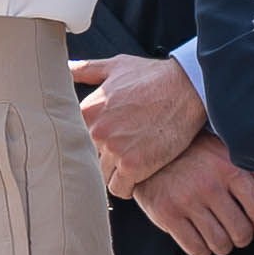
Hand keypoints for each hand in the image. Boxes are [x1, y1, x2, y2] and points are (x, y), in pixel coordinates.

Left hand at [74, 51, 210, 193]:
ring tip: (130, 163)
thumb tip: (65, 67)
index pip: (74, 140)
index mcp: (87, 111)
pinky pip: (119, 188)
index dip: (89, 143)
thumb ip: (86, 69)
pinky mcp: (134, 166)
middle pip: (88, 160)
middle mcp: (96, 132)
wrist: (188, 88)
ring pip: (101, 177)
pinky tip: (137, 175)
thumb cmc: (154, 77)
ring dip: (114, 173)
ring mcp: (114, 150)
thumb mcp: (116, 66)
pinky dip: (128, 185)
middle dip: (102, 158)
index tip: (103, 141)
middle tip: (121, 151)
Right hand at [128, 138, 253, 254]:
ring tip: (219, 236)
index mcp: (228, 168)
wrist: (147, 151)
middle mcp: (209, 186)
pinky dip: (203, 250)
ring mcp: (187, 202)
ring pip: (220, 244)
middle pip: (241, 231)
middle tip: (237, 232)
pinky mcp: (167, 215)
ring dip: (223, 246)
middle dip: (242, 237)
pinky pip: (196, 249)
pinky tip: (201, 240)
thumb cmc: (191, 152)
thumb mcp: (221, 150)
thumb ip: (249, 166)